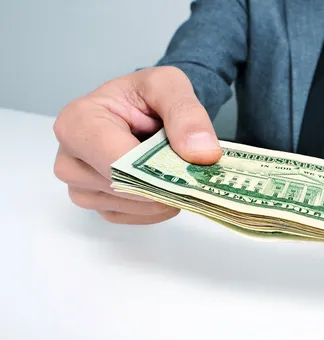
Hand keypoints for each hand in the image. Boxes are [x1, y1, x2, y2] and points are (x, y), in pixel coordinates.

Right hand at [53, 66, 221, 223]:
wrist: (141, 109)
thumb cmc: (145, 96)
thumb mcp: (169, 85)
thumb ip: (186, 114)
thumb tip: (201, 153)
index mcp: (78, 122)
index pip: (116, 162)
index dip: (157, 169)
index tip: (191, 165)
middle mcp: (70, 158)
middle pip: (124, 187)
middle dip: (165, 181)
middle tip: (190, 166)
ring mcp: (80, 186)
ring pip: (132, 205)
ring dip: (164, 193)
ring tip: (173, 166)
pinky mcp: (98, 204)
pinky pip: (134, 217)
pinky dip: (159, 206)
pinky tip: (165, 183)